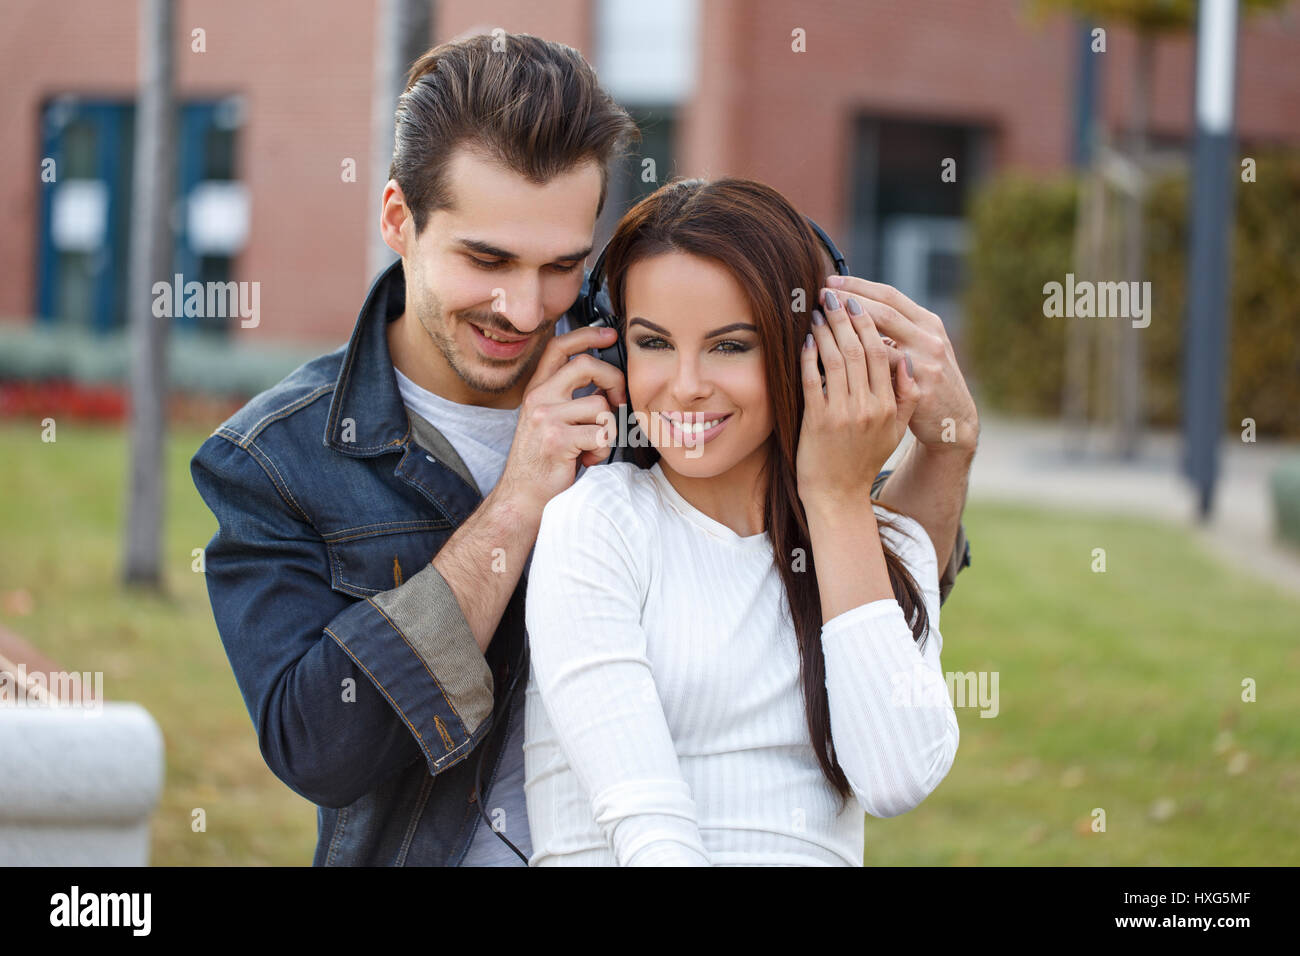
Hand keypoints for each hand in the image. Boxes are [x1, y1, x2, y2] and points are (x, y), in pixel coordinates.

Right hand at [494, 326, 627, 514]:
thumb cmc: (544, 461)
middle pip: (586, 365)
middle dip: (613, 380)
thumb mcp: (550, 420)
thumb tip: (607, 382)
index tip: (608, 335)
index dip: (586, 335)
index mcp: (537, 390)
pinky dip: (603, 450)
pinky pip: (601, 434)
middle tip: (619, 400)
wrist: (523, 497)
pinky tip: (588, 459)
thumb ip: (570, 398)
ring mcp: (545, 417)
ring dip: (607, 430)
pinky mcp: (556, 439)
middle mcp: (538, 398)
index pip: (559, 347)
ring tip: (592, 446)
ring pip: (600, 406)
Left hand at [797, 287, 919, 506]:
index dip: (867, 322)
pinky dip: (808, 358)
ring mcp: (843, 414)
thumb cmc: (865, 459)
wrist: (839, 495)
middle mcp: (869, 406)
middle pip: (858, 349)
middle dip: (844, 317)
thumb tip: (904, 360)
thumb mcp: (895, 431)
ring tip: (816, 311)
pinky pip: (812, 381)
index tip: (856, 301)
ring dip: (825, 331)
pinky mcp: (818, 422)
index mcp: (889, 404)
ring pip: (835, 360)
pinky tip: (805, 340)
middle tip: (831, 295)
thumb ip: (904, 396)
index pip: (881, 352)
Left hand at [826, 276, 978, 452]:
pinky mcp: (910, 396)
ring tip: (816, 320)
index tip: (832, 280)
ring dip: (839, 330)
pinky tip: (818, 353)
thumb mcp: (925, 350)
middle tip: (821, 294)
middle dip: (847, 302)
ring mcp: (922, 368)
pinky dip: (840, 363)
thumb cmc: (932, 386)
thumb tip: (863, 312)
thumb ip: (903, 335)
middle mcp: (928, 343)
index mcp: (929, 328)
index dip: (859, 286)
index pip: (890, 297)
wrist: (953, 428)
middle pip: (881, 314)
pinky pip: (869, 376)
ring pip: (871, 345)